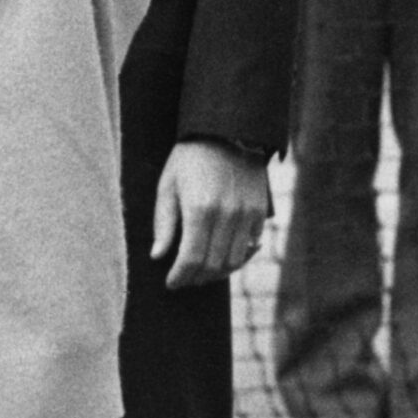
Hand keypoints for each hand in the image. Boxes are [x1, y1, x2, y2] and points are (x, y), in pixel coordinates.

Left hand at [152, 139, 272, 286]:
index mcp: (199, 209)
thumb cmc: (188, 159)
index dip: (180, 276)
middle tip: (183, 280)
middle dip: (196, 278)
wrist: (226, 134)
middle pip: (214, 265)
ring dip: (216, 273)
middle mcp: (227, 216)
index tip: (171, 283)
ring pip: (234, 261)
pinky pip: (251, 248)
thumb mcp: (168, 185)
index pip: (192, 258)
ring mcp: (247, 216)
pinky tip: (221, 258)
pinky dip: (236, 259)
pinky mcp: (260, 213)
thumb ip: (164, 223)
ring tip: (200, 273)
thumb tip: (158, 256)